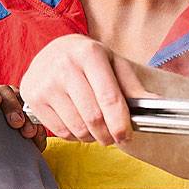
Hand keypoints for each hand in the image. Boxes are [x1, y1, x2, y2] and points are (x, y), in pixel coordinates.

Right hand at [0, 77, 45, 150]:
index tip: (30, 132)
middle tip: (17, 123)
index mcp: (13, 103)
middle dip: (12, 106)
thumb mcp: (19, 142)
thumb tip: (37, 133)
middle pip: (5, 91)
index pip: (22, 100)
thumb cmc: (3, 144)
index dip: (27, 114)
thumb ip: (32, 136)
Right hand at [20, 34, 152, 145]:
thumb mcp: (114, 65)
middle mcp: (64, 66)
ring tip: (96, 128)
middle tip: (113, 137)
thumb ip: (133, 87)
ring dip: (92, 137)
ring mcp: (45, 83)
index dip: (120, 123)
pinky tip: (78, 124)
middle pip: (93, 117)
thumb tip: (156, 105)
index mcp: (89, 54)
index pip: (109, 98)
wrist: (52, 50)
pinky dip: (75, 136)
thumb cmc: (89, 60)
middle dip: (108, 135)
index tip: (126, 137)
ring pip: (77, 128)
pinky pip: (61, 132)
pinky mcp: (33, 98)